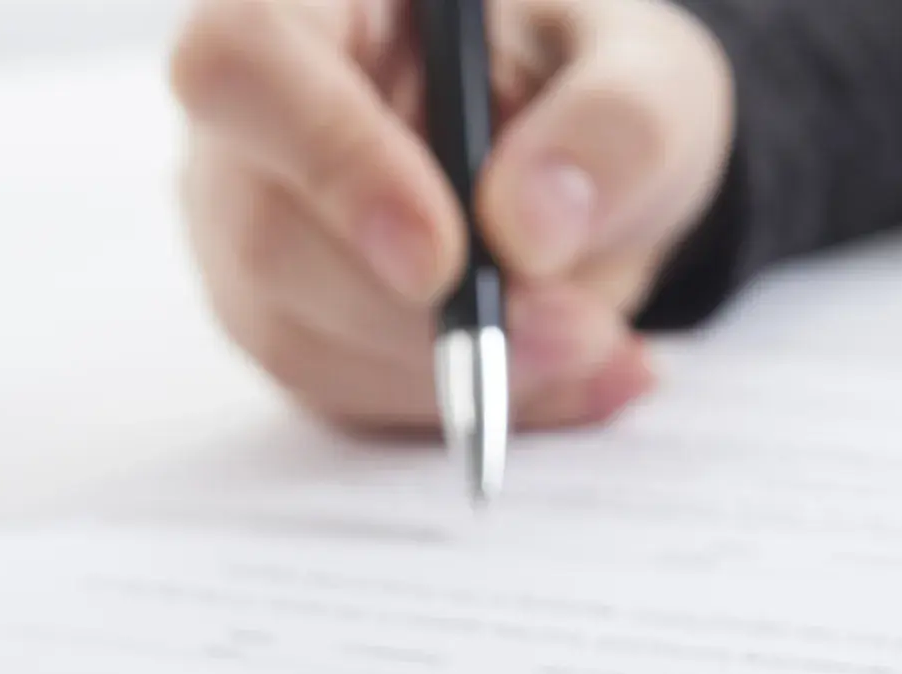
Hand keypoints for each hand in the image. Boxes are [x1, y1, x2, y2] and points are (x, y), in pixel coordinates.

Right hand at [171, 0, 733, 428]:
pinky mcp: (291, 326)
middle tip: (573, 328)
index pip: (246, 61)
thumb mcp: (655, 82)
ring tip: (590, 340)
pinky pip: (343, 396)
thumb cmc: (598, 96)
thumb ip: (616, 130)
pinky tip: (562, 374)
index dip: (331, 163)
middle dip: (425, 314)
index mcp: (324, 4)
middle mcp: (256, 117)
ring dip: (452, 368)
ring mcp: (256, 228)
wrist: (593, 180)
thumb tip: (529, 229)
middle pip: (266, 229)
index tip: (442, 259)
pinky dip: (463, 405)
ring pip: (298, 333)